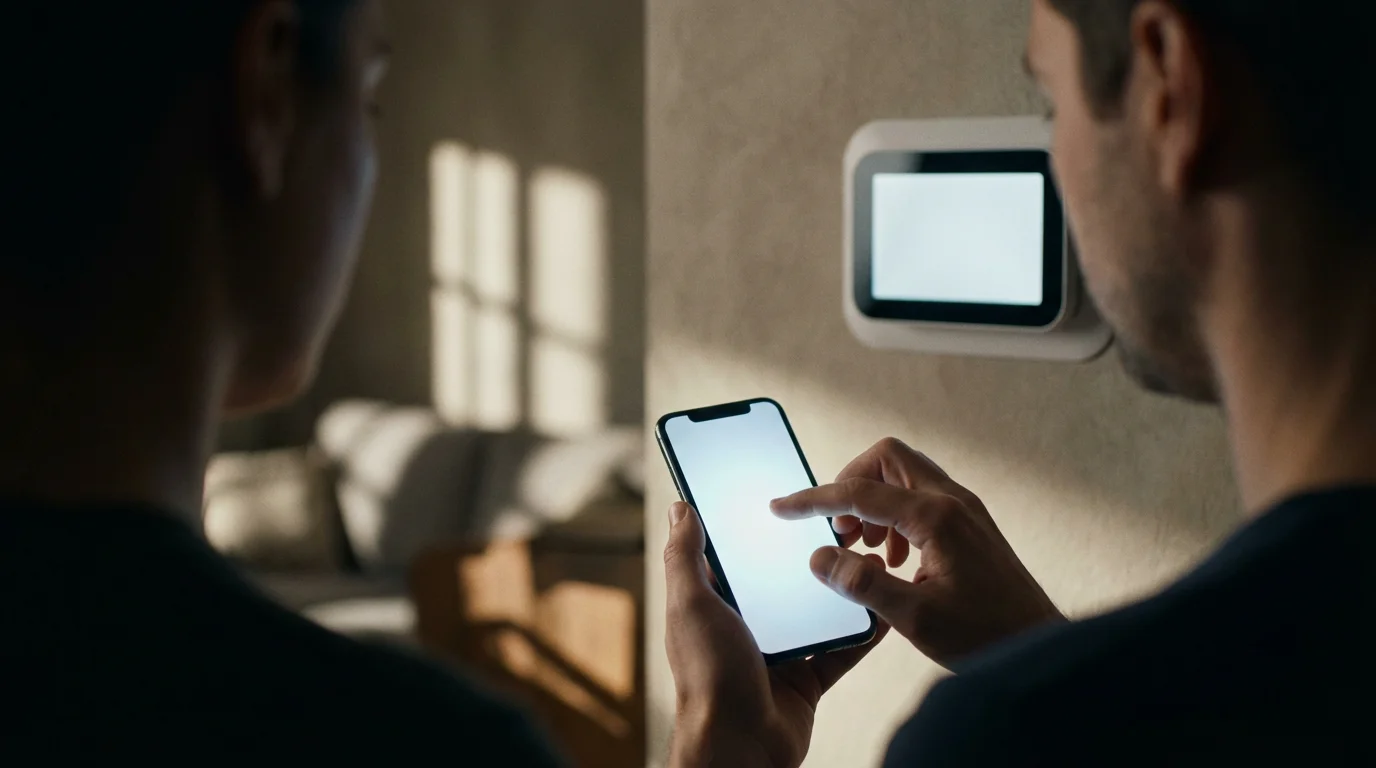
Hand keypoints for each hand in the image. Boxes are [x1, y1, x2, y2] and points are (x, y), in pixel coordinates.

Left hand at [663, 502, 887, 767]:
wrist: (741, 745)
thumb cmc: (708, 675)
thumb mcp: (691, 605)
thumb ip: (684, 557)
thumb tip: (681, 508)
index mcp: (715, 605)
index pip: (737, 556)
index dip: (756, 528)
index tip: (784, 499)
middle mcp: (746, 625)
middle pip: (782, 580)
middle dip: (808, 555)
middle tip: (841, 524)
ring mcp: (779, 652)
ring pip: (815, 611)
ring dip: (840, 588)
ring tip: (869, 557)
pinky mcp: (807, 679)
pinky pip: (840, 649)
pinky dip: (861, 632)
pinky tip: (881, 607)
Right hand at [771, 438, 1063, 668]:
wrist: (1040, 648)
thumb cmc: (986, 637)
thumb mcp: (914, 617)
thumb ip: (862, 583)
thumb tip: (820, 557)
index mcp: (936, 517)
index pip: (860, 492)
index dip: (814, 499)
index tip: (781, 507)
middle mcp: (953, 501)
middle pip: (887, 458)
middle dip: (850, 483)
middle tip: (836, 528)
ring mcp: (965, 510)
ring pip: (905, 475)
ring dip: (873, 501)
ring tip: (862, 549)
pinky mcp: (971, 525)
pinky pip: (921, 498)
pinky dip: (895, 515)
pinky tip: (892, 560)